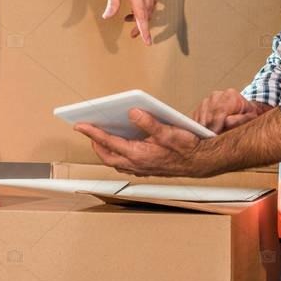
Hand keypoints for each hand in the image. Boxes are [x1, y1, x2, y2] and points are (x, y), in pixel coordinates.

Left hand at [74, 109, 208, 176]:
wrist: (201, 161)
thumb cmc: (187, 147)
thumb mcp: (168, 131)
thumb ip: (149, 122)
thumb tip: (132, 112)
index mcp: (139, 154)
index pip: (108, 142)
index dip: (92, 132)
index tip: (80, 125)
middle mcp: (137, 164)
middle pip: (107, 155)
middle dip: (95, 142)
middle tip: (87, 129)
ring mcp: (141, 168)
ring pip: (115, 161)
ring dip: (105, 149)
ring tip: (99, 135)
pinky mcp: (146, 168)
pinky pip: (124, 163)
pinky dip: (117, 154)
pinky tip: (120, 144)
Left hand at [76, 0, 157, 44]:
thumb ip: (112, 2)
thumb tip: (107, 16)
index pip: (142, 18)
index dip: (144, 31)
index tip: (147, 42)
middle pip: (147, 15)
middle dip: (140, 26)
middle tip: (131, 33)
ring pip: (151, 7)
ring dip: (142, 15)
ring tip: (129, 16)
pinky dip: (147, 6)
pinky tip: (137, 3)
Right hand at [193, 89, 273, 132]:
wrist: (244, 109)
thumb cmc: (248, 115)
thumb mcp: (250, 118)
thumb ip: (240, 120)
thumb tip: (226, 122)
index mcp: (231, 95)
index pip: (220, 110)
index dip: (216, 124)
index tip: (213, 136)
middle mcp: (217, 95)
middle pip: (209, 114)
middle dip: (209, 128)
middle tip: (212, 139)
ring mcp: (208, 99)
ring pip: (201, 115)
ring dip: (204, 127)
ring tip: (211, 136)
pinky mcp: (202, 105)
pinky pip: (196, 116)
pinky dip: (200, 125)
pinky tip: (207, 131)